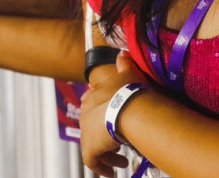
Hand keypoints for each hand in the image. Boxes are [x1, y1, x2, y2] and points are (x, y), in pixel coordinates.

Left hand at [79, 51, 149, 177]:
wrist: (128, 109)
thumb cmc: (131, 93)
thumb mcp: (129, 75)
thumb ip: (125, 65)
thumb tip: (124, 53)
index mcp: (94, 95)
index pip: (90, 103)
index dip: (98, 112)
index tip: (105, 121)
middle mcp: (87, 113)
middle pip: (90, 126)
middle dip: (103, 135)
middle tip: (116, 142)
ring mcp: (87, 131)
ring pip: (92, 145)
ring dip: (106, 153)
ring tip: (118, 159)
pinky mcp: (90, 148)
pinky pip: (92, 161)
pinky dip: (102, 167)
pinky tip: (111, 172)